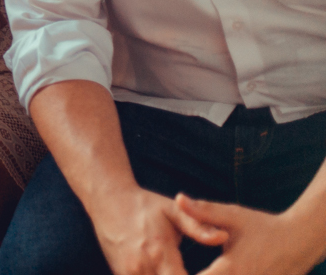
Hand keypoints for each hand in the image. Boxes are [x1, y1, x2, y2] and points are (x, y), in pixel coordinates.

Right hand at [88, 187, 190, 274]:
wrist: (107, 200)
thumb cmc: (144, 205)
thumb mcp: (173, 211)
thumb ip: (198, 227)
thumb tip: (223, 236)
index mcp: (159, 252)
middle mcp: (142, 266)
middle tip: (190, 272)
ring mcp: (128, 272)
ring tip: (178, 272)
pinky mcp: (120, 273)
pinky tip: (163, 273)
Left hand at [172, 194, 325, 274]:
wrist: (299, 242)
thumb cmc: (264, 227)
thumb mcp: (232, 216)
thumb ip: (203, 211)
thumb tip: (179, 198)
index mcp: (230, 270)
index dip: (176, 274)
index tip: (168, 267)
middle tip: (174, 268)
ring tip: (196, 268)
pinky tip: (210, 271)